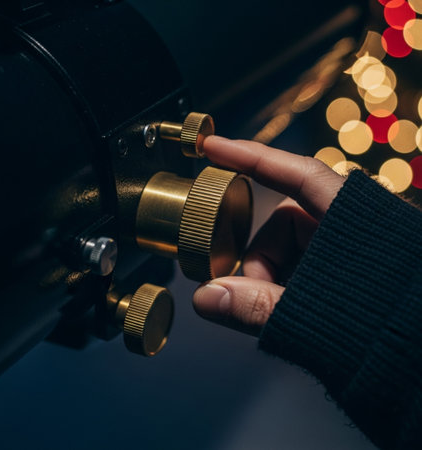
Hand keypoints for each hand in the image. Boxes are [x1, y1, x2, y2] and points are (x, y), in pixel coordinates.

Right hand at [193, 136, 345, 335]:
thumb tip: (206, 298)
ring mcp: (344, 249)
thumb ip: (257, 306)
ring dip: (271, 281)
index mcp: (351, 219)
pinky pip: (300, 267)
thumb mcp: (317, 313)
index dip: (250, 156)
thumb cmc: (391, 329)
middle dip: (260, 262)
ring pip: (288, 250)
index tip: (214, 145)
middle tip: (253, 296)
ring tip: (276, 312)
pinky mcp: (341, 270)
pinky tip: (288, 310)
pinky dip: (286, 287)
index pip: (293, 173)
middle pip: (282, 224)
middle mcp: (346, 227)